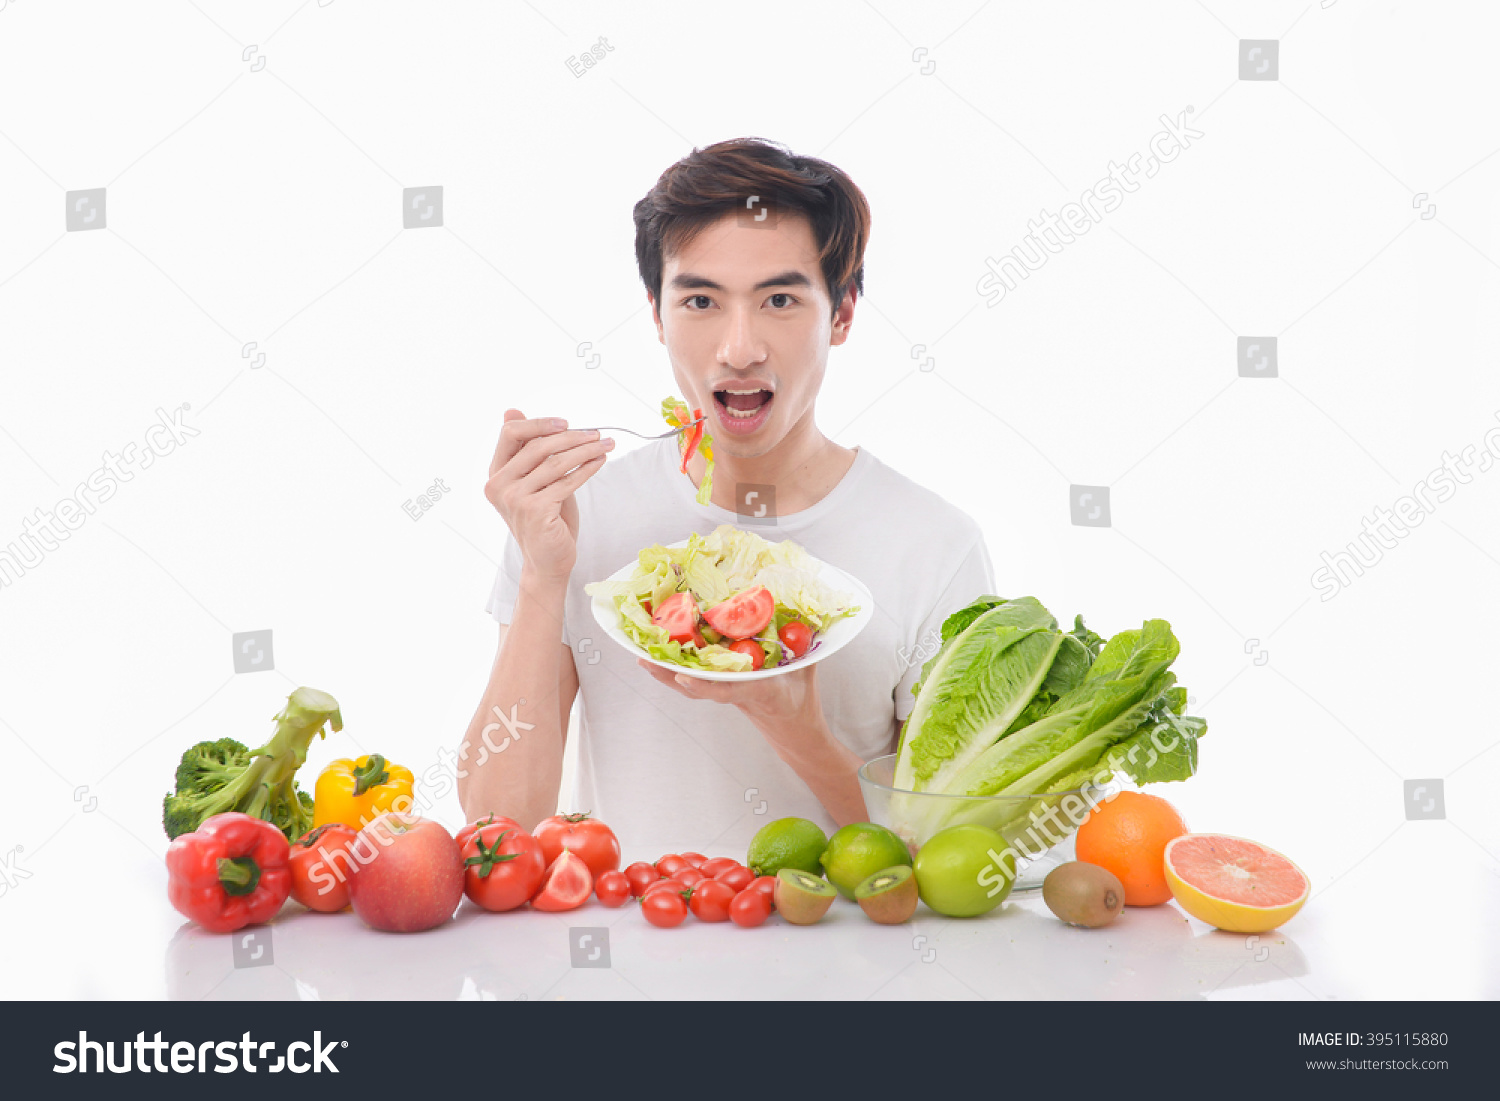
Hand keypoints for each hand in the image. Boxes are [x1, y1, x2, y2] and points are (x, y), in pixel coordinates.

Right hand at [484, 410, 613, 581]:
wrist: (548, 559)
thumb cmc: (545, 518)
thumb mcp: (535, 479)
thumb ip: (526, 449)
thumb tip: (511, 409)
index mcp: (495, 473)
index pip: (511, 433)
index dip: (539, 423)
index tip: (567, 424)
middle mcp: (499, 485)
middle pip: (538, 446)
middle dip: (573, 437)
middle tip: (598, 434)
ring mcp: (515, 499)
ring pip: (556, 463)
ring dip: (586, 451)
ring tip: (606, 445)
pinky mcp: (535, 511)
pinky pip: (567, 482)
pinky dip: (587, 469)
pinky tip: (600, 461)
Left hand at [637, 658, 868, 824]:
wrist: (796, 732)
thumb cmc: (801, 700)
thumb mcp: (807, 672)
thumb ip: (804, 646)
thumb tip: (805, 614)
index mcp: (759, 692)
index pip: (730, 691)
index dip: (706, 687)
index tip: (686, 679)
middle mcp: (736, 693)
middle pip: (698, 687)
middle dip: (670, 674)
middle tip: (644, 659)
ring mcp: (728, 692)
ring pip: (692, 685)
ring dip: (666, 671)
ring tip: (641, 655)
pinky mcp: (724, 690)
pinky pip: (698, 680)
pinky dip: (677, 669)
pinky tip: (660, 657)